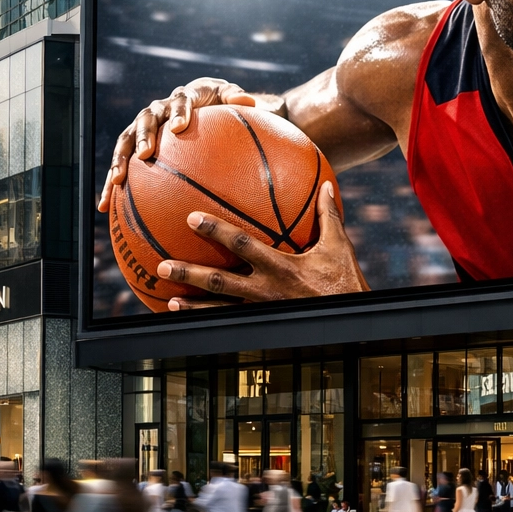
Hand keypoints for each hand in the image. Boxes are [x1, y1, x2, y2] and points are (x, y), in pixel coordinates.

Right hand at [98, 77, 256, 211]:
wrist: (200, 99)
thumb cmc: (218, 100)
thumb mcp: (229, 95)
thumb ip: (237, 98)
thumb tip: (249, 102)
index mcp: (183, 96)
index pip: (180, 101)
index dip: (178, 112)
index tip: (179, 127)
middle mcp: (158, 109)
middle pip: (145, 120)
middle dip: (144, 136)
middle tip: (146, 154)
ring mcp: (144, 127)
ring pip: (126, 140)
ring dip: (119, 160)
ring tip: (117, 181)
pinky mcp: (135, 145)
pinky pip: (122, 163)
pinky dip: (112, 184)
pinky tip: (105, 205)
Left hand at [155, 182, 368, 307]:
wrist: (349, 318)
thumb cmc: (345, 280)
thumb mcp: (339, 246)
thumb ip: (327, 216)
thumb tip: (327, 187)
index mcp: (280, 266)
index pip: (242, 245)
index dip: (216, 231)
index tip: (192, 218)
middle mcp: (266, 290)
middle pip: (219, 281)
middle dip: (190, 273)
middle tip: (163, 265)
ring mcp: (262, 310)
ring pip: (220, 308)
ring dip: (193, 305)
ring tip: (169, 300)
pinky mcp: (264, 324)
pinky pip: (232, 322)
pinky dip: (212, 320)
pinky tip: (196, 320)